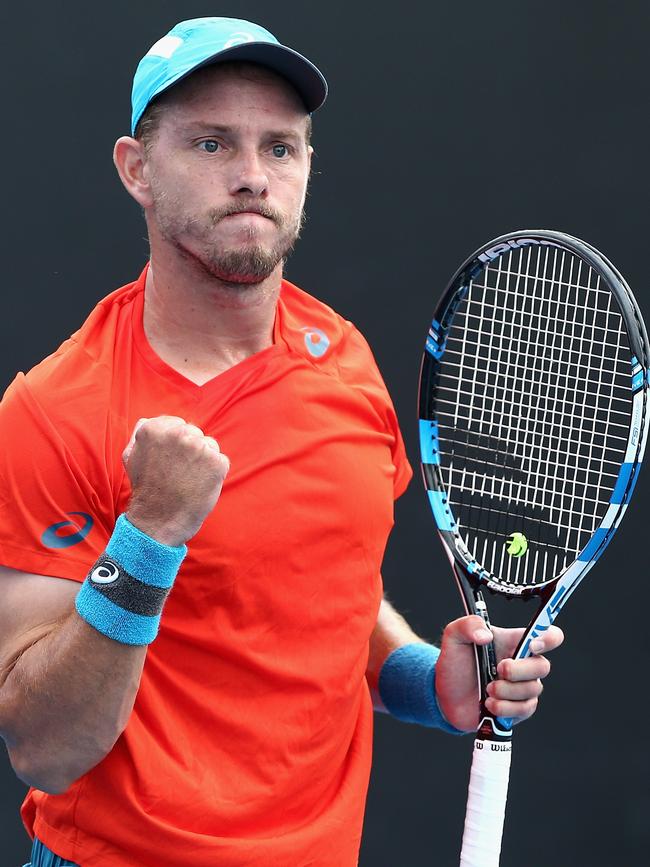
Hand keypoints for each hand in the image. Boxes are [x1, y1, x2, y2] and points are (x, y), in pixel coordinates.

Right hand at [123, 416, 229, 546]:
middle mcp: (178, 434)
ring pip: (209, 446)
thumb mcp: (131, 456)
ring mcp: (199, 448)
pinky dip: (214, 473)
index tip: (169, 462)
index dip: (176, 445)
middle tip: (178, 473)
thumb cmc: (145, 490)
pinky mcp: (217, 463)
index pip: (178, 425)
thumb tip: (149, 421)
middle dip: (190, 451)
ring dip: (203, 460)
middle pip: (194, 434)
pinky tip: (200, 485)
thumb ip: (140, 433)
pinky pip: (220, 461)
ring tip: (188, 480)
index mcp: (155, 428)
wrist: (158, 521)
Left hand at [434, 616, 563, 731]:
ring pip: (533, 689)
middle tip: (499, 669)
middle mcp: (523, 663)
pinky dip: (505, 707)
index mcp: (514, 642)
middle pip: (543, 666)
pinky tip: (489, 704)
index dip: (548, 638)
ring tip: (487, 689)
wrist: (445, 695)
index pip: (547, 635)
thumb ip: (468, 625)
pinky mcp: (519, 708)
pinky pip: (525, 709)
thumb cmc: (455, 663)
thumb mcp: (454, 636)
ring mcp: (522, 687)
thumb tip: (485, 636)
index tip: (531, 645)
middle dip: (520, 670)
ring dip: (507, 690)